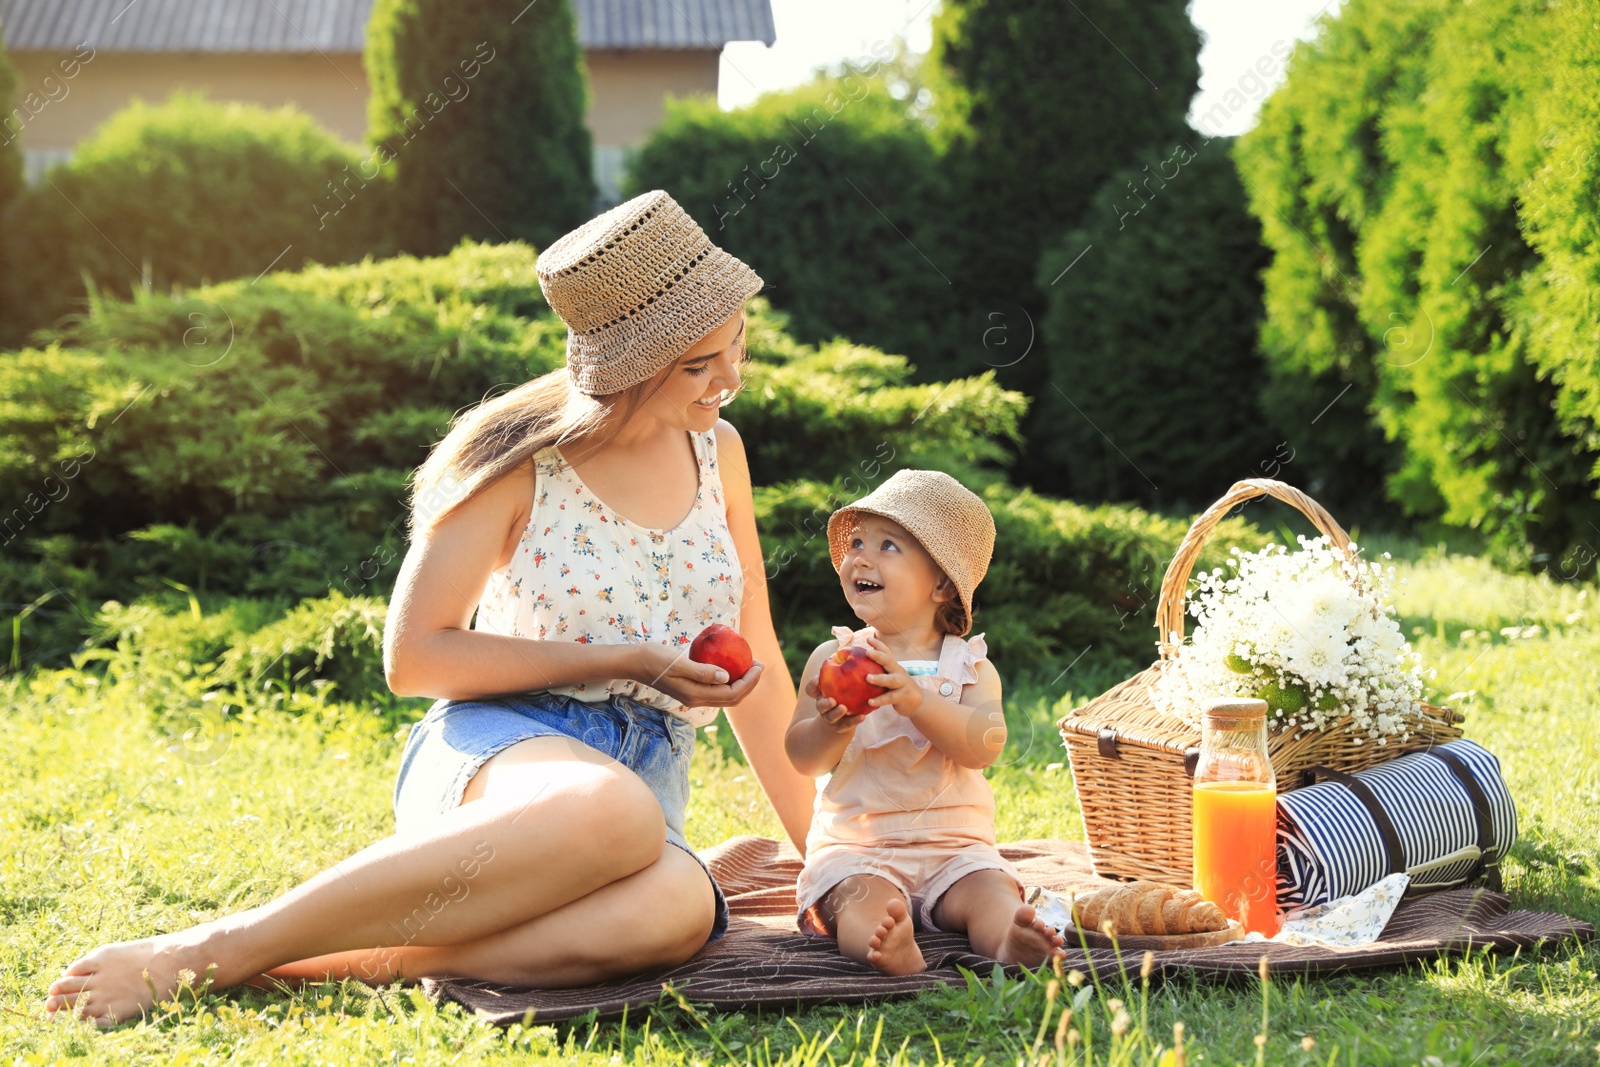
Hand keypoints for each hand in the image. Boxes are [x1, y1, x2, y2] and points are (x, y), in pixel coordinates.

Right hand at [632, 643, 764, 708]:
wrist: (635, 663)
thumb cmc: (655, 659)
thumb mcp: (679, 662)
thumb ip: (702, 671)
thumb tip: (727, 676)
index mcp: (695, 695)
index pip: (731, 693)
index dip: (749, 681)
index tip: (758, 664)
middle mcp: (696, 700)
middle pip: (732, 698)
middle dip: (750, 684)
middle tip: (759, 664)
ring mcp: (693, 696)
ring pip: (725, 695)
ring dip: (741, 683)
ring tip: (750, 665)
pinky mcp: (691, 690)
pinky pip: (716, 689)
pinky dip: (729, 680)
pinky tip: (732, 665)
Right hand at [803, 674, 860, 734]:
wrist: (843, 718)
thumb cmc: (843, 694)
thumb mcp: (840, 682)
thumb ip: (842, 670)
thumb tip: (850, 651)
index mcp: (820, 695)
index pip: (811, 689)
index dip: (812, 685)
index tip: (818, 679)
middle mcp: (823, 707)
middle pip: (820, 706)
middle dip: (825, 703)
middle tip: (832, 700)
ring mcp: (831, 718)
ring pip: (831, 717)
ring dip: (836, 713)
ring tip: (844, 708)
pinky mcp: (841, 727)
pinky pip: (847, 724)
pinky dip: (854, 721)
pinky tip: (863, 716)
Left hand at [859, 633, 924, 717]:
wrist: (917, 701)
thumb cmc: (897, 687)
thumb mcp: (890, 676)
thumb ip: (878, 670)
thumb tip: (857, 664)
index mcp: (893, 666)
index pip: (886, 652)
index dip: (878, 645)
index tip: (868, 639)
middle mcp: (898, 672)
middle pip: (889, 661)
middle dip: (879, 656)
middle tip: (868, 652)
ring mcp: (902, 684)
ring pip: (891, 680)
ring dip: (880, 678)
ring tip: (868, 678)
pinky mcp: (902, 696)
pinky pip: (890, 698)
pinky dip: (880, 700)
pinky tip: (870, 701)